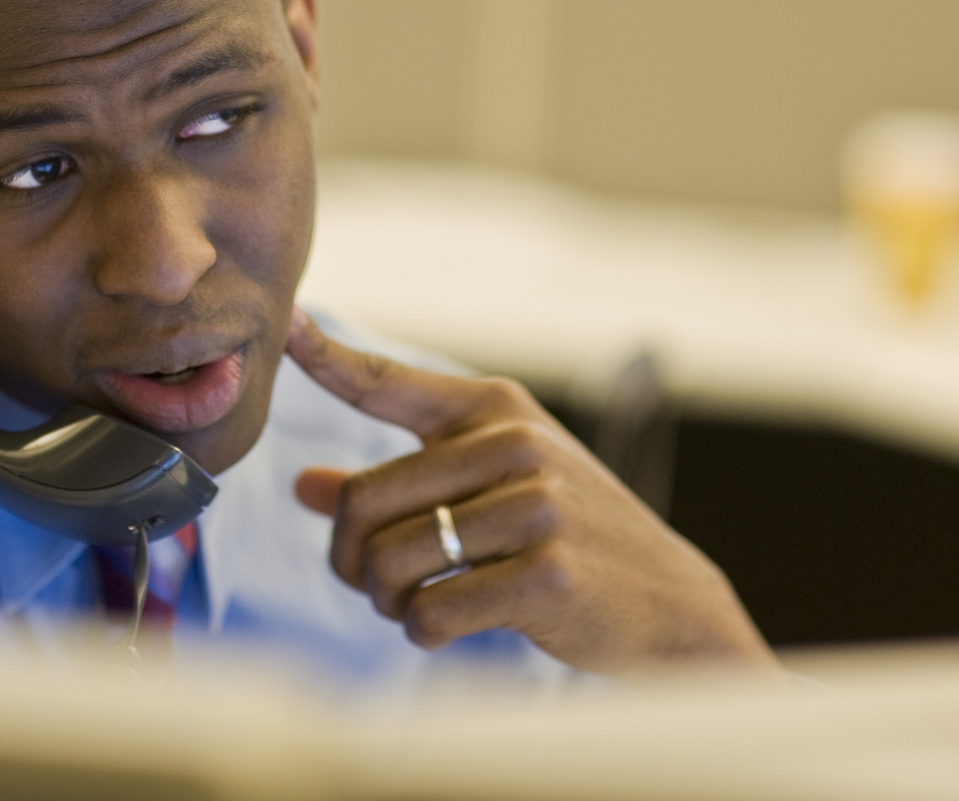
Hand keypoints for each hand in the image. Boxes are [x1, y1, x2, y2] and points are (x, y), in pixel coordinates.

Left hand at [287, 312, 773, 674]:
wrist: (669, 601)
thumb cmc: (568, 538)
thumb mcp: (494, 488)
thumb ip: (402, 484)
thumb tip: (304, 486)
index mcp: (497, 409)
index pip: (390, 382)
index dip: (330, 356)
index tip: (289, 326)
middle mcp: (515, 445)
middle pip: (362, 501)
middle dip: (349, 558)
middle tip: (372, 584)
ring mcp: (536, 508)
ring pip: (389, 562)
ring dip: (385, 602)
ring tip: (415, 607)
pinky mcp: (546, 575)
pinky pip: (430, 612)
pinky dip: (422, 632)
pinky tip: (447, 629)